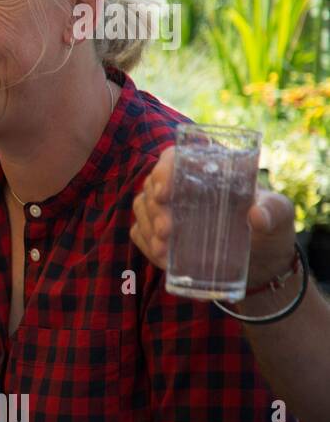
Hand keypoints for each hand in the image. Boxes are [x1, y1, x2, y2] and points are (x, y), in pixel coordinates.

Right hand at [131, 146, 297, 286]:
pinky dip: (146, 244)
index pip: (173, 158)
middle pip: (152, 186)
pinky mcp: (161, 233)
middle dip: (155, 209)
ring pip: (143, 209)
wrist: (262, 263)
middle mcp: (183, 186)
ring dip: (148, 228)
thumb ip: (274, 211)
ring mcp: (169, 210)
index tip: (165, 193)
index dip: (163, 171)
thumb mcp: (280, 216)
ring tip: (164, 250)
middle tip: (167, 231)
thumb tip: (257, 216)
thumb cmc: (270, 229)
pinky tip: (162, 258)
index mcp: (207, 171)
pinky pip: (140, 233)